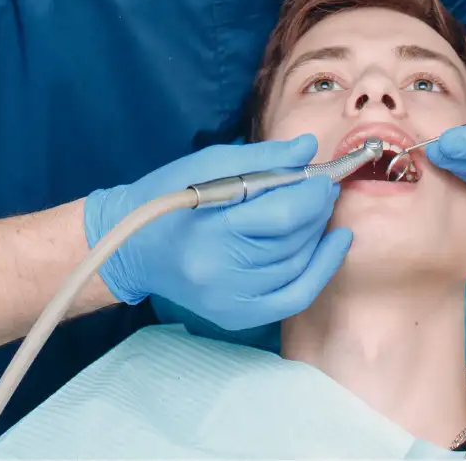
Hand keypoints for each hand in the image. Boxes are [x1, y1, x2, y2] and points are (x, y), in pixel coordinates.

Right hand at [85, 136, 350, 329]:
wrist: (132, 246)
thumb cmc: (168, 195)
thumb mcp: (208, 163)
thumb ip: (262, 157)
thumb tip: (309, 149)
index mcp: (209, 231)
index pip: (281, 216)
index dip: (311, 194)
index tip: (322, 175)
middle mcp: (220, 273)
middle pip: (292, 242)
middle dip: (317, 211)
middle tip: (324, 188)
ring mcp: (229, 301)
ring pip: (297, 267)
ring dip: (318, 235)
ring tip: (320, 210)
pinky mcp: (235, 316)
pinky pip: (293, 298)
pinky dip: (319, 270)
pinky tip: (333, 245)